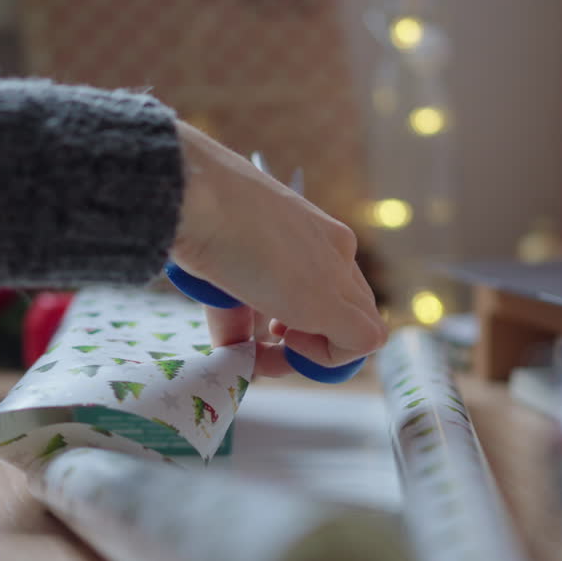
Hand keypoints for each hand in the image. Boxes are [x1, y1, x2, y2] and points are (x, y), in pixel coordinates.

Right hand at [171, 120, 387, 376]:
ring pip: (361, 328)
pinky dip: (326, 357)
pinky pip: (365, 342)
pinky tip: (287, 338)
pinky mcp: (336, 301)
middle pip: (347, 311)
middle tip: (266, 340)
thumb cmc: (199, 221)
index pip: (329, 287)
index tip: (265, 329)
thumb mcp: (223, 275)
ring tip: (274, 338)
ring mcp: (340, 273)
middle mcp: (335, 249)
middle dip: (312, 339)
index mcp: (312, 233)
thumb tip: (239, 361)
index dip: (304, 320)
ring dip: (318, 351)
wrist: (196, 198)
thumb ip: (236, 321)